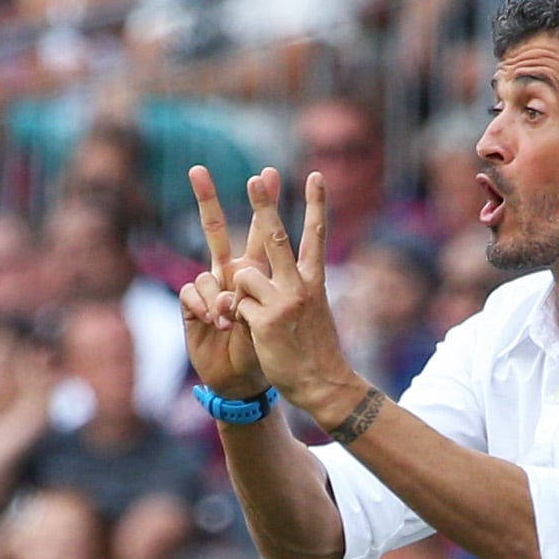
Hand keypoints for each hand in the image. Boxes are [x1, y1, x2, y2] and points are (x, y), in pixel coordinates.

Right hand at [179, 164, 270, 400]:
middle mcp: (233, 273)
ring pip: (206, 270)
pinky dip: (203, 306)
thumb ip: (253, 297)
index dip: (266, 202)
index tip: (271, 171)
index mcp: (260, 271)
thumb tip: (226, 287)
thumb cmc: (268, 351)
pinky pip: (192, 293)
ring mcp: (211, 289)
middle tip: (197, 170)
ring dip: (218, 295)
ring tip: (229, 320)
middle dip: (207, 200)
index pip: (264, 230)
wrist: (245, 381)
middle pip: (217, 230)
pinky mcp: (192, 307)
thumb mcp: (273, 320)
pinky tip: (213, 322)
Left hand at [229, 170, 369, 422]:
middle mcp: (300, 284)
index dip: (316, 204)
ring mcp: (283, 301)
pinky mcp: (266, 320)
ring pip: (243, 275)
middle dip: (264, 205)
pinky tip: (250, 332)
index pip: (316, 235)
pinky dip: (236, 317)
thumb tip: (256, 274)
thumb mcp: (308, 312)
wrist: (322, 383)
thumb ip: (288, 289)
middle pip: (276, 236)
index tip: (315, 175)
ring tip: (250, 315)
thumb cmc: (312, 350)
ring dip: (238, 293)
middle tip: (256, 177)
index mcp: (313, 280)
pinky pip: (236, 305)